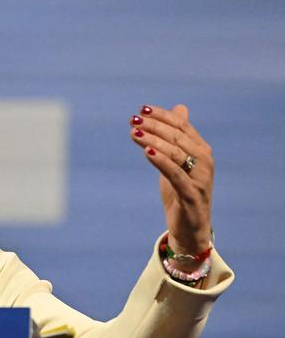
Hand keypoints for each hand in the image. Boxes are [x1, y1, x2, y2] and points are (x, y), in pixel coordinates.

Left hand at [129, 104, 213, 256]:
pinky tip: (147, 152)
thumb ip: (177, 137)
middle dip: (154, 126)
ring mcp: (200, 178)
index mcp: (201, 150)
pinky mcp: (191, 194)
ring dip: (153, 140)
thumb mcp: (177, 162)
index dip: (162, 116)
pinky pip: (175, 174)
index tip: (142, 109)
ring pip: (175, 153)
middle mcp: (204, 161)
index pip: (182, 126)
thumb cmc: (182, 193)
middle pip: (178, 137)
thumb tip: (179, 108)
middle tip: (133, 120)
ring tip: (134, 133)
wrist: (190, 230)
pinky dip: (161, 161)